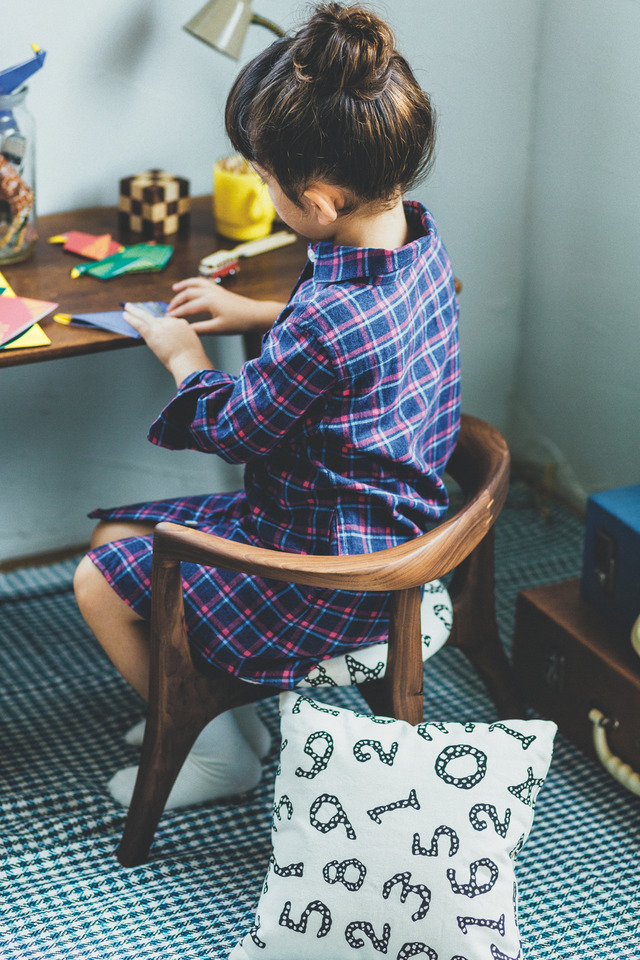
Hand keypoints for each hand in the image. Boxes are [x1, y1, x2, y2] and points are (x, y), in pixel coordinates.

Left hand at [123, 303, 212, 385]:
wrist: (189, 361)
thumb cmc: (192, 360)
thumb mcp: (191, 347)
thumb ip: (183, 344)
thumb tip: (178, 349)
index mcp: (182, 325)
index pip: (169, 321)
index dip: (161, 324)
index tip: (157, 326)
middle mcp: (172, 323)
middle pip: (156, 317)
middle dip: (147, 314)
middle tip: (138, 310)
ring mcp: (161, 327)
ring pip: (145, 317)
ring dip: (134, 311)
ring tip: (127, 307)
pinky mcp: (153, 333)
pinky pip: (139, 324)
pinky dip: (131, 319)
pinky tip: (125, 315)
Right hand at [167, 277, 282, 334]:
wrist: (256, 314)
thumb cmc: (239, 323)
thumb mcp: (218, 329)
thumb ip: (201, 329)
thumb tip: (186, 330)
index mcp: (209, 301)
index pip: (187, 308)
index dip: (176, 314)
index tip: (168, 319)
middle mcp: (210, 292)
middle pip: (188, 294)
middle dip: (176, 301)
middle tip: (168, 310)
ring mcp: (216, 289)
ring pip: (195, 284)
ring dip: (184, 285)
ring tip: (175, 288)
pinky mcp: (220, 290)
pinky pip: (204, 282)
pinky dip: (195, 282)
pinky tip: (192, 286)